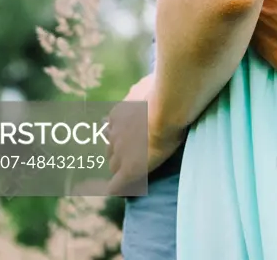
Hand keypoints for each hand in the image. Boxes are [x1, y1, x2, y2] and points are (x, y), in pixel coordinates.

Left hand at [107, 74, 185, 192]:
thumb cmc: (162, 91)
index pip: (113, 129)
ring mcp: (120, 153)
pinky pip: (117, 185)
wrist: (166, 108)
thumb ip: (141, 89)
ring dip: (120, 167)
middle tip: (130, 155)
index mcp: (118, 115)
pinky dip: (117, 188)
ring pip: (113, 164)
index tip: (130, 136)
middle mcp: (114, 134)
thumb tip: (142, 86)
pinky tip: (119, 192)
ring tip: (128, 173)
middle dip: (118, 151)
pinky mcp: (130, 169)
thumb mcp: (147, 84)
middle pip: (110, 148)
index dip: (121, 135)